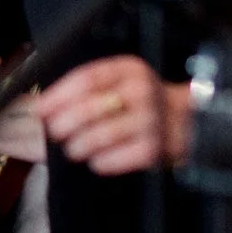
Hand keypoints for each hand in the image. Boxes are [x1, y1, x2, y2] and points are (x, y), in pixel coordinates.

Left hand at [35, 55, 187, 174]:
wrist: (192, 120)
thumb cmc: (145, 101)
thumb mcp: (123, 80)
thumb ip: (87, 88)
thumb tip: (39, 105)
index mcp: (129, 70)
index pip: (86, 79)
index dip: (58, 95)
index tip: (40, 109)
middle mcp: (142, 91)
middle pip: (90, 107)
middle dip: (64, 123)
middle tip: (55, 132)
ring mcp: (152, 120)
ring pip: (102, 134)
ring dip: (79, 145)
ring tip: (73, 148)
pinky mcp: (157, 148)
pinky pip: (119, 158)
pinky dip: (101, 162)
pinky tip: (96, 161)